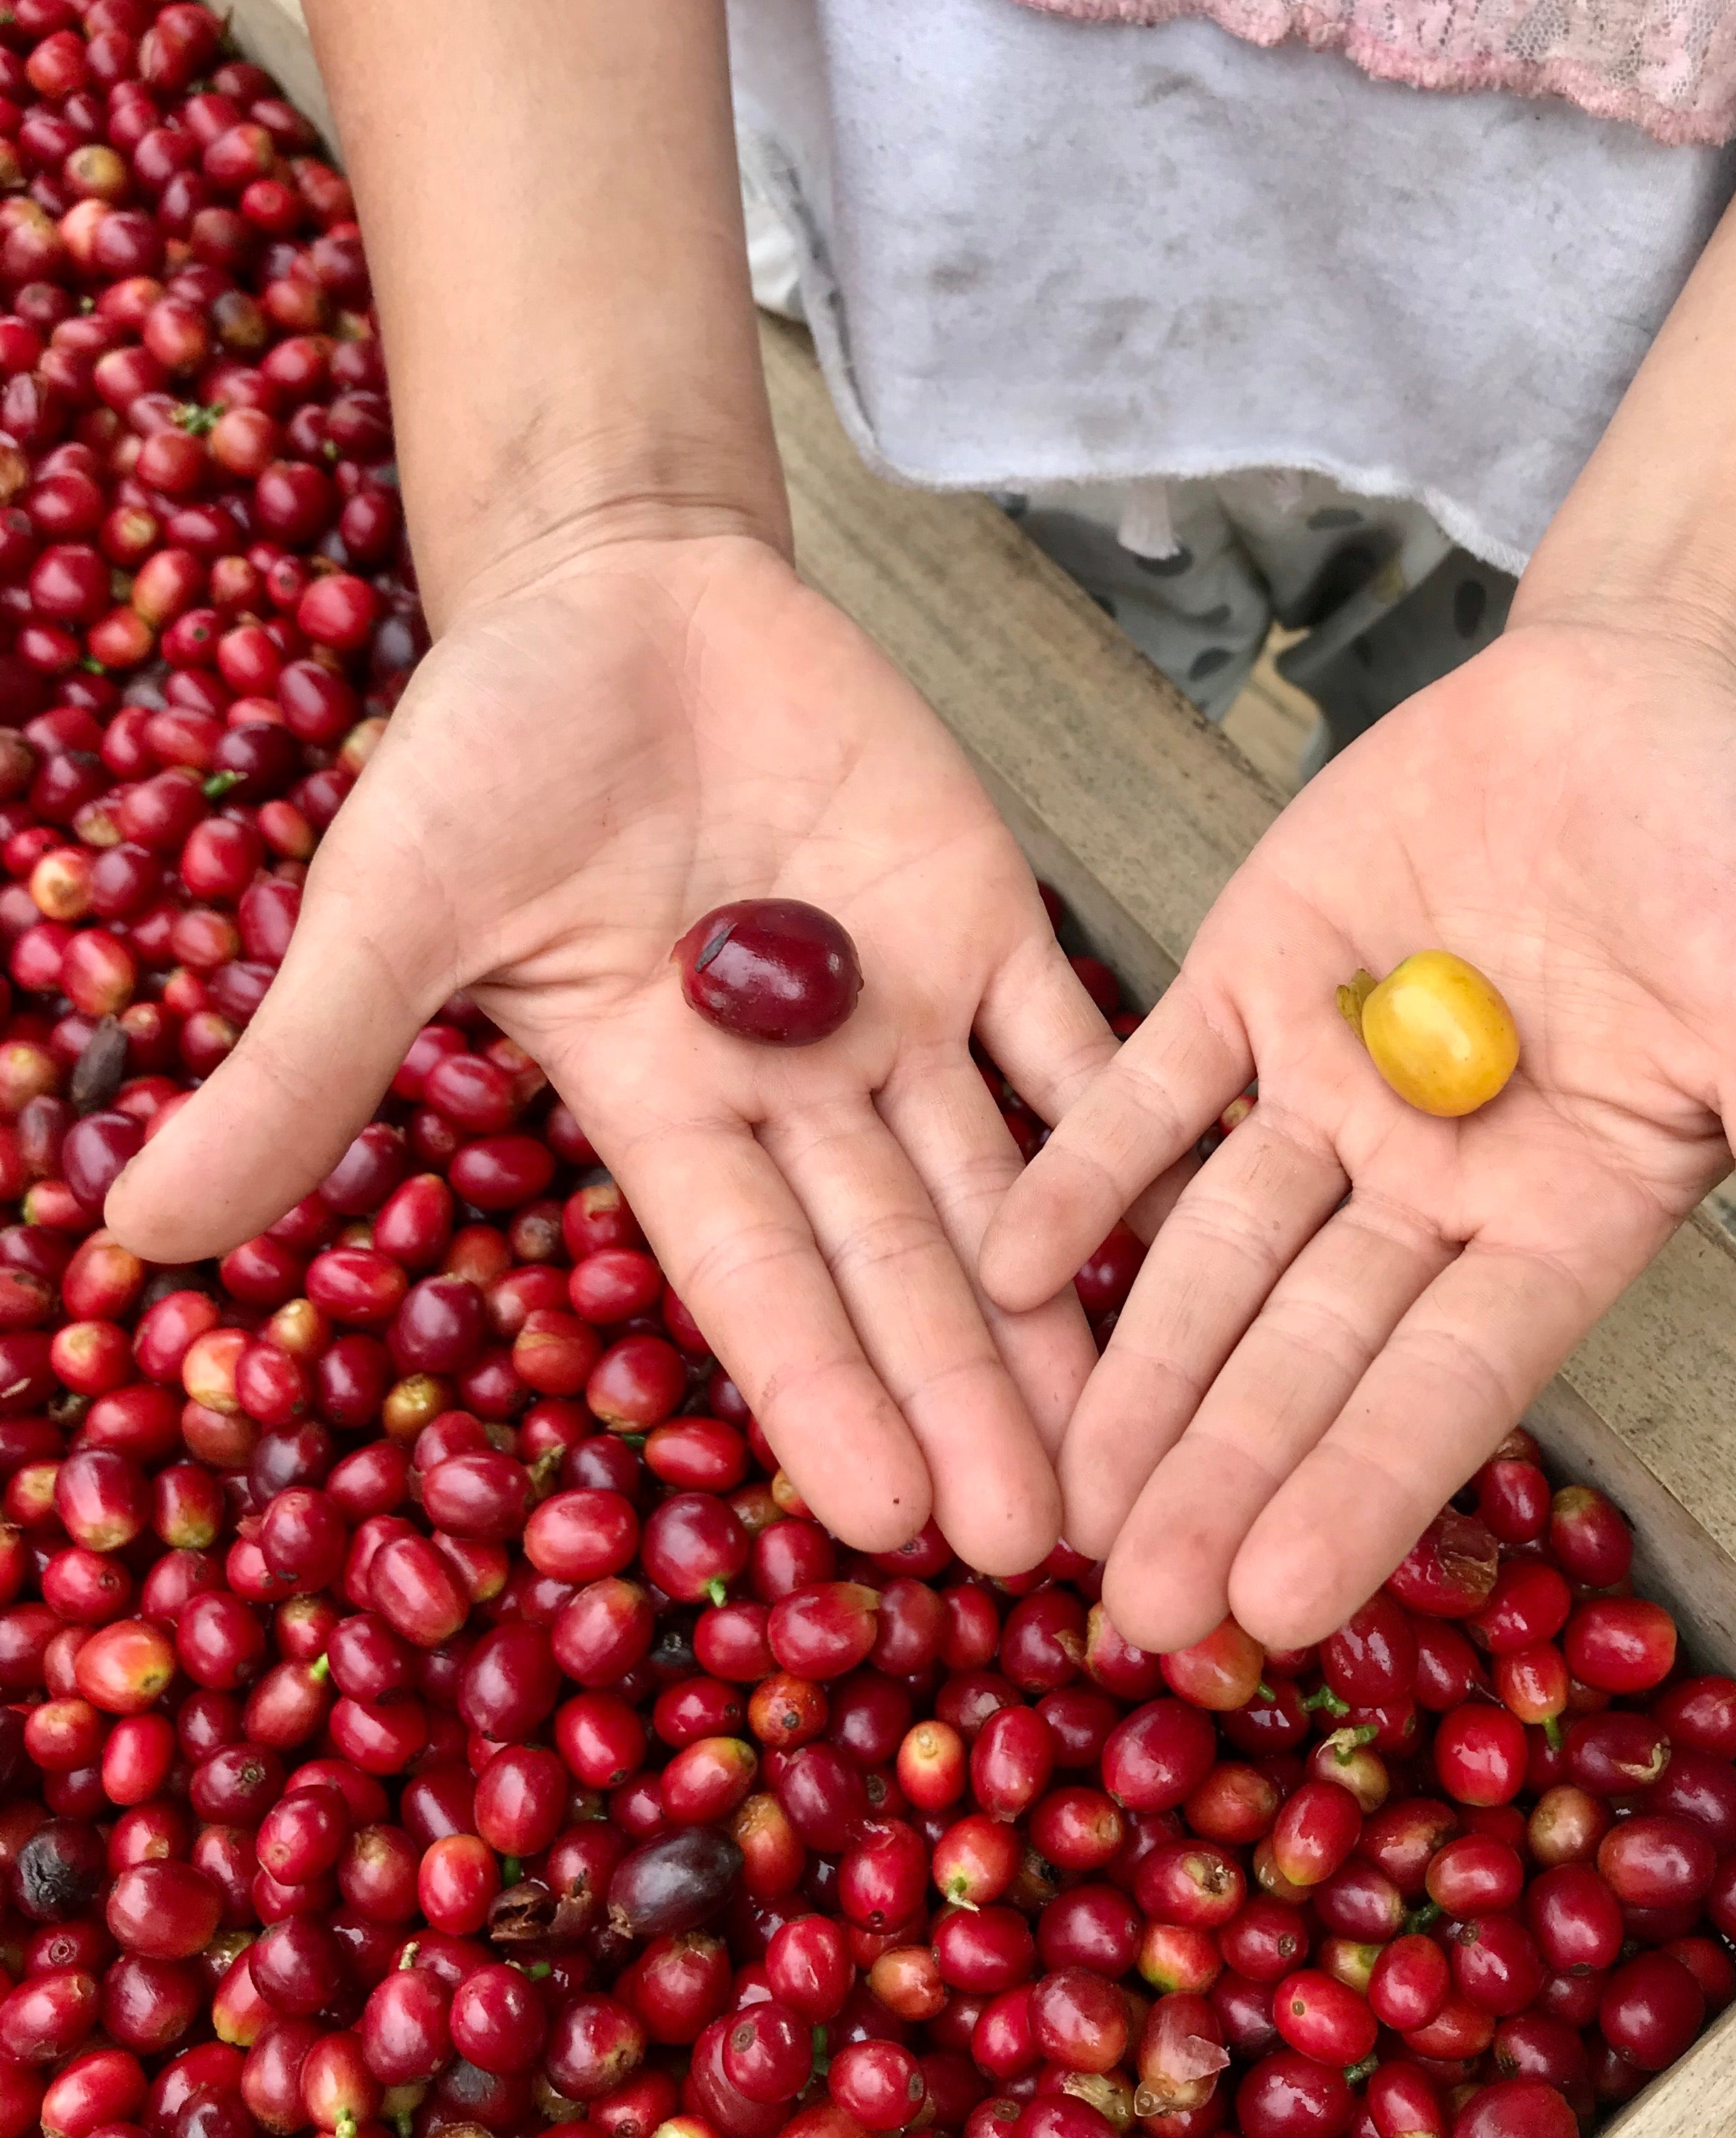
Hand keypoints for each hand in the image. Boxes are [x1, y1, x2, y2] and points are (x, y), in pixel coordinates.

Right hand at [108, 533, 1109, 1570]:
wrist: (616, 594)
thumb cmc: (488, 749)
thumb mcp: (390, 907)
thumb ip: (308, 1064)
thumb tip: (136, 1232)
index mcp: (665, 1109)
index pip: (756, 1280)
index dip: (821, 1396)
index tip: (886, 1528)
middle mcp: (799, 1090)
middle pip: (899, 1265)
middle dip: (966, 1400)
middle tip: (1050, 1544)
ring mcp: (905, 1006)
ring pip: (1001, 1184)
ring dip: (1062, 1312)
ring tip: (1139, 1443)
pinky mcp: (987, 911)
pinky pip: (1075, 1023)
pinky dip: (1132, 1112)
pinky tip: (1198, 1220)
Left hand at [980, 616, 1735, 1649]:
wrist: (1657, 691)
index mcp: (1559, 1226)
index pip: (1446, 1382)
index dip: (1360, 1487)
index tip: (1274, 1607)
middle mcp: (1429, 1186)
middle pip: (1306, 1348)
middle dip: (1217, 1470)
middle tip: (1129, 1610)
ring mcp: (1327, 1087)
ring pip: (1214, 1248)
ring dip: (1135, 1362)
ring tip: (1052, 1487)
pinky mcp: (1247, 982)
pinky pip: (1150, 1091)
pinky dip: (1081, 1168)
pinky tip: (1002, 1265)